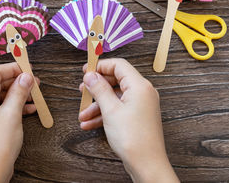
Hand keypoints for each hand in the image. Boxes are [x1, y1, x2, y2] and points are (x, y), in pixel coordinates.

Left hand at [0, 63, 35, 182]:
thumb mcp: (12, 114)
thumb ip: (19, 92)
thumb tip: (26, 77)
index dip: (13, 69)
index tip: (28, 68)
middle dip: (17, 82)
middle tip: (34, 83)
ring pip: (0, 95)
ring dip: (17, 94)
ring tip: (34, 96)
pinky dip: (13, 106)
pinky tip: (28, 109)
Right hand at [79, 58, 178, 182]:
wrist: (146, 164)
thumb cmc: (133, 138)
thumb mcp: (110, 110)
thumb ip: (99, 89)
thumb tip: (91, 75)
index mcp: (139, 86)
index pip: (119, 65)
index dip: (101, 66)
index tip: (86, 71)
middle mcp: (142, 92)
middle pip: (115, 81)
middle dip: (96, 88)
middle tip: (82, 90)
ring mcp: (140, 105)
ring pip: (115, 97)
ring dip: (97, 105)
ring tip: (82, 115)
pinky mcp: (137, 116)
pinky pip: (118, 108)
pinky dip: (104, 114)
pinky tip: (89, 123)